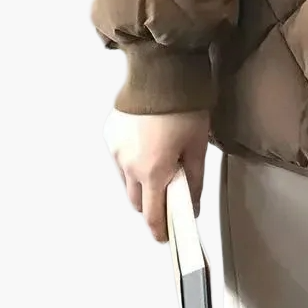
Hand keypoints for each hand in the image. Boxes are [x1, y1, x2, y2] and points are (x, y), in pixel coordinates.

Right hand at [104, 108, 209, 242]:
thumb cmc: (185, 108)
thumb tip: (191, 205)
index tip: (165, 236)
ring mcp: (116, 150)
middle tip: (168, 193)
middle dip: (150, 203)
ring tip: (159, 163)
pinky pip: (120, 157)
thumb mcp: (197, 146)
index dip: (160, 229)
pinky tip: (147, 144)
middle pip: (136, 200)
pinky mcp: (110, 134)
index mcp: (152, 172)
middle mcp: (128, 166)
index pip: (152, 214)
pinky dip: (132, 158)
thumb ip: (194, 181)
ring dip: (140, 180)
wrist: (161, 72)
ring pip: (126, 179)